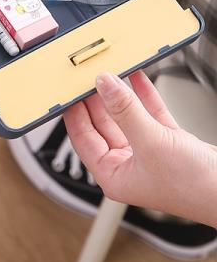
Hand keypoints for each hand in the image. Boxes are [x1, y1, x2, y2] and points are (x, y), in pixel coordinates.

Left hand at [63, 70, 216, 226]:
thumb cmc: (195, 188)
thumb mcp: (151, 143)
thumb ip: (125, 111)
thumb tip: (103, 85)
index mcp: (112, 175)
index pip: (82, 138)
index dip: (74, 114)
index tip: (67, 92)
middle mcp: (127, 165)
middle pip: (102, 126)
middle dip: (96, 101)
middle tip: (88, 78)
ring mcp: (147, 153)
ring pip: (125, 118)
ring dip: (119, 96)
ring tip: (110, 73)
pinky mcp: (167, 143)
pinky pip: (148, 114)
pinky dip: (142, 97)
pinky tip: (136, 78)